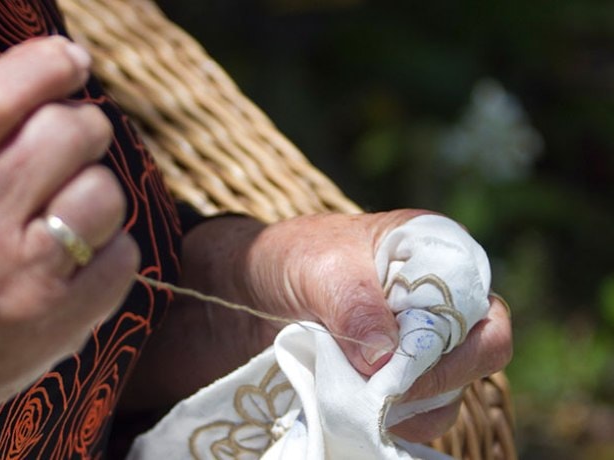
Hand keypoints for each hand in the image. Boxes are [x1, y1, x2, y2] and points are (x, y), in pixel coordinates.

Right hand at [0, 36, 138, 434]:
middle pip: (68, 134)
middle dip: (80, 126)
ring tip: (67, 211)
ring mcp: (21, 281)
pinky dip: (110, 248)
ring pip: (105, 192)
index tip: (70, 59)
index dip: (43, 65)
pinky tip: (77, 259)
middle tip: (69, 144)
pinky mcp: (61, 323)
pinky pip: (124, 253)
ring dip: (96, 191)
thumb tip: (53, 82)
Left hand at [240, 210, 511, 441]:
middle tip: (375, 392)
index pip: (485, 315)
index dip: (456, 349)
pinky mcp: (396, 380)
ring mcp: (421, 347)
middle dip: (429, 383)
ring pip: (446, 396)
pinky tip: (350, 409)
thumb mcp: (318, 266)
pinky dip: (386, 419)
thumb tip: (385, 358)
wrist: (247, 289)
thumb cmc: (290, 258)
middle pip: (475, 361)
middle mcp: (443, 306)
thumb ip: (353, 302)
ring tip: (351, 394)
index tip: (400, 369)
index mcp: (440, 258)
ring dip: (404, 406)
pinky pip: (413, 414)